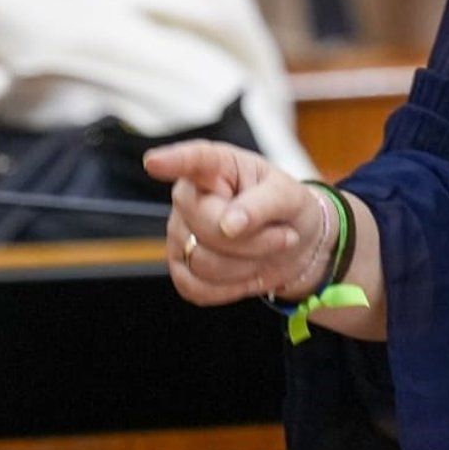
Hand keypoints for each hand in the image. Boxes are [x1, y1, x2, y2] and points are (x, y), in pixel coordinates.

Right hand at [143, 140, 324, 307]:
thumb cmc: (288, 208)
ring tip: (266, 251)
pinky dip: (232, 288)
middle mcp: (190, 197)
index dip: (173, 161)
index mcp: (218, 167)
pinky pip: (197, 288)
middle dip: (254, 240)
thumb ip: (261, 205)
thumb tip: (228, 225)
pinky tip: (248, 273)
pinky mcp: (180, 267)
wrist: (294, 244)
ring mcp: (179, 233)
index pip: (193, 161)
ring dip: (248, 265)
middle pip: (206, 226)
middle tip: (284, 236)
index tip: (154, 162)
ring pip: (203, 261)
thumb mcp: (289, 197)